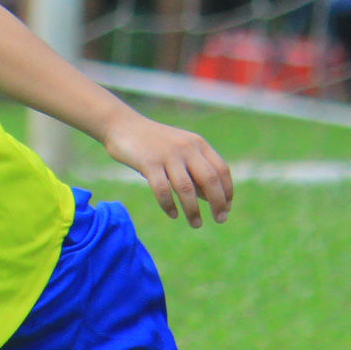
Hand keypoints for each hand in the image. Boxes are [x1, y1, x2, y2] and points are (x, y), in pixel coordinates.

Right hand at [102, 112, 233, 227]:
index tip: (226, 209)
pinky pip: (162, 190)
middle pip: (209, 179)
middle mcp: (186, 148)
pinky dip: (169, 205)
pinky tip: (172, 214)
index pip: (221, 170)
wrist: (123, 126)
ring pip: (187, 189)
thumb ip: (195, 170)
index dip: (227, 191)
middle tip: (220, 220)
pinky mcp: (148, 163)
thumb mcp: (180, 150)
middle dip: (217, 203)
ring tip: (196, 224)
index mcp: (197, 144)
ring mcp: (167, 155)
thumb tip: (212, 199)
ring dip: (193, 210)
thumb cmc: (155, 143)